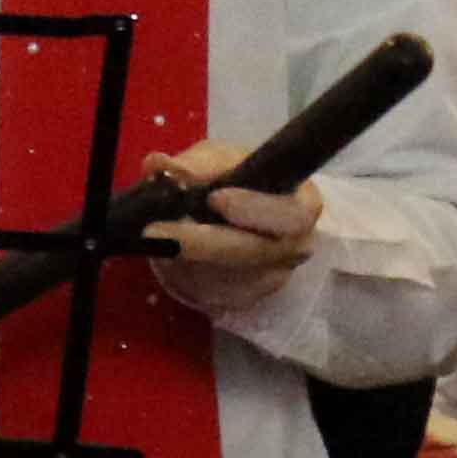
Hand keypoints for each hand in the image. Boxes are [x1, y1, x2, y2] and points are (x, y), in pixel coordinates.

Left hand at [148, 150, 318, 310]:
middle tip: (154, 231)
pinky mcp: (247, 297)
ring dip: (186, 259)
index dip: (255, 209)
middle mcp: (296, 245)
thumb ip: (194, 164)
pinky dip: (185, 274)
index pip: (292, 215)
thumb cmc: (230, 179)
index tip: (215, 198)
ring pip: (228, 277)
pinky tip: (170, 256)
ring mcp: (275, 276)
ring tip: (156, 237)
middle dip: (201, 242)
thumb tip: (162, 167)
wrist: (223, 215)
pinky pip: (214, 293)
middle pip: (255, 252)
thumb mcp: (215, 161)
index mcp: (302, 203)